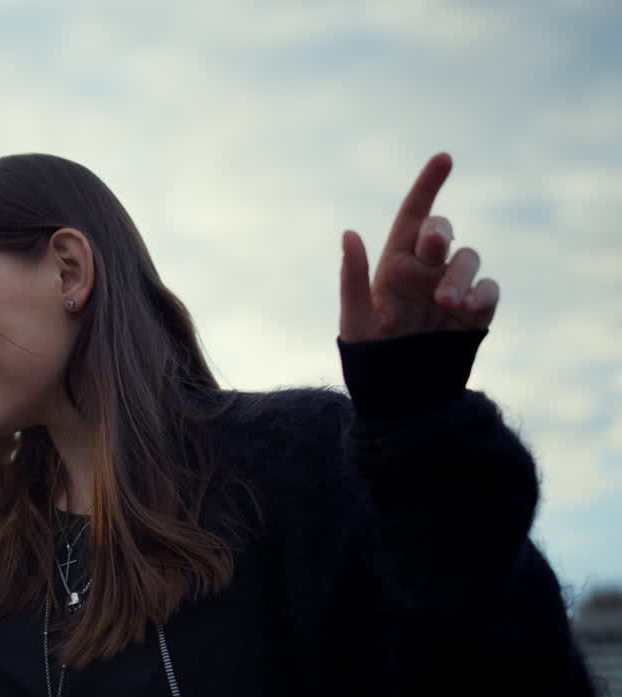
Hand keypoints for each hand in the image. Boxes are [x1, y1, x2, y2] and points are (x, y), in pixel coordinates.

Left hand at [340, 153, 499, 341]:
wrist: (399, 396)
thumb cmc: (369, 356)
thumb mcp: (355, 319)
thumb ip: (351, 277)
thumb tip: (348, 232)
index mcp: (394, 264)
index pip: (412, 216)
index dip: (428, 185)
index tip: (444, 158)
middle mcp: (425, 270)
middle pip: (442, 231)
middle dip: (440, 230)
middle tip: (433, 245)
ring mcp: (452, 289)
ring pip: (468, 258)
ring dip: (460, 273)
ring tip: (447, 301)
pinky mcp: (476, 312)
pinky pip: (489, 289)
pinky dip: (483, 291)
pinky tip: (466, 307)